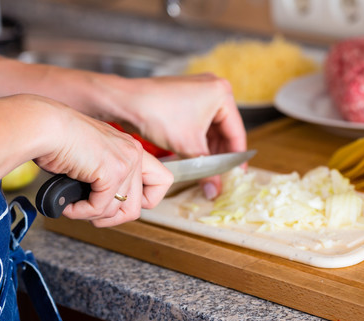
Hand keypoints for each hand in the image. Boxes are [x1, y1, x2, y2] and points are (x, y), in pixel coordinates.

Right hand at [33, 97, 172, 226]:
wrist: (43, 126)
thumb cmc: (59, 141)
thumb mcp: (94, 159)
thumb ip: (109, 178)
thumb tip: (108, 208)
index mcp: (133, 149)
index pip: (162, 182)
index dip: (145, 201)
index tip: (121, 202)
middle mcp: (134, 153)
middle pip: (137, 207)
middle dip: (111, 218)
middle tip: (90, 212)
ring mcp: (126, 162)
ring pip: (118, 211)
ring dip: (93, 215)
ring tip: (76, 206)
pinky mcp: (111, 172)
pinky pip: (99, 208)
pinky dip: (80, 212)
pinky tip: (68, 204)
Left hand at [95, 73, 247, 198]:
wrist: (125, 102)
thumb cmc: (158, 115)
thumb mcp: (189, 147)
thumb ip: (207, 171)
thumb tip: (215, 191)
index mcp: (222, 93)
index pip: (237, 132)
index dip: (237, 158)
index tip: (237, 176)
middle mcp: (214, 87)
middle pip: (224, 130)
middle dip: (220, 155)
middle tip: (220, 176)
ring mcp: (198, 89)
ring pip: (210, 127)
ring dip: (208, 149)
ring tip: (206, 170)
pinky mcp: (184, 95)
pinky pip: (198, 121)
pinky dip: (197, 139)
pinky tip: (193, 156)